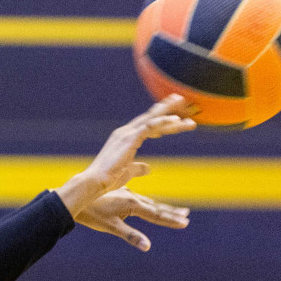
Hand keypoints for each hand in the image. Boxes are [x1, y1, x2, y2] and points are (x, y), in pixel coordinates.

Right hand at [55, 94, 195, 216]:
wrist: (95, 182)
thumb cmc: (108, 180)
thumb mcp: (128, 172)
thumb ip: (138, 168)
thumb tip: (148, 168)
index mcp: (125, 138)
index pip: (147, 125)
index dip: (162, 119)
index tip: (176, 115)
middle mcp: (126, 132)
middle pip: (151, 117)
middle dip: (167, 108)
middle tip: (181, 98)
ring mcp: (127, 133)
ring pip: (153, 119)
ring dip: (170, 113)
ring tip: (185, 105)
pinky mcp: (130, 138)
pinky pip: (150, 126)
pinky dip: (163, 121)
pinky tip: (176, 119)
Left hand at [73, 188, 190, 251]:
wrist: (78, 198)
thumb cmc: (93, 214)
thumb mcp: (112, 227)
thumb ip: (131, 236)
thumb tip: (148, 247)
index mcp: (132, 204)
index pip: (156, 215)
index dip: (171, 220)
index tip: (185, 223)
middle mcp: (132, 197)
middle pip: (156, 207)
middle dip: (172, 213)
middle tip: (186, 217)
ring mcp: (127, 195)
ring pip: (149, 203)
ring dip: (164, 208)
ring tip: (178, 211)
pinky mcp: (121, 194)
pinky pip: (140, 199)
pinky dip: (149, 203)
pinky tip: (150, 204)